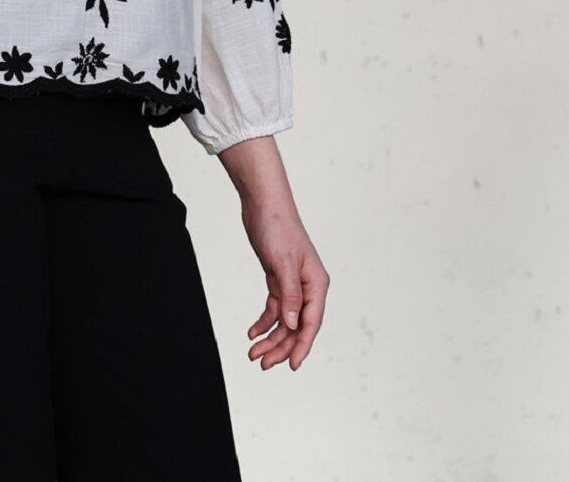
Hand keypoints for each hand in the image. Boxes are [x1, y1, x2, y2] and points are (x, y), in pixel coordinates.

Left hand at [219, 135, 327, 370]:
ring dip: (270, 337)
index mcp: (316, 284)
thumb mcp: (282, 263)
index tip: (290, 366)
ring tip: (252, 353)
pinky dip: (264, 320)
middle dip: (280, 346)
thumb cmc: (277, 228)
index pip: (311, 323)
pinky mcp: (278, 279)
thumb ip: (290, 296)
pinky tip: (252, 332)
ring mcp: (293, 284)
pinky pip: (275, 307)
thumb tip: (294, 326)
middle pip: (297, 326)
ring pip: (285, 320)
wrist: (263, 203)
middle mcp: (308, 287)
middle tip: (261, 364)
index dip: (302, 346)